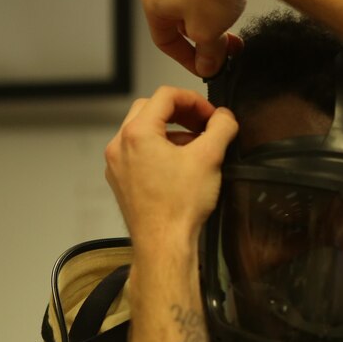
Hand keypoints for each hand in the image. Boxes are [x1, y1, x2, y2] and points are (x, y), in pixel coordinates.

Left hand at [104, 87, 237, 248]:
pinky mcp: (121, 181)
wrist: (164, 245)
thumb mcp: (210, 158)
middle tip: (203, 124)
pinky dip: (159, 150)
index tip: (211, 115)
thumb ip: (221, 127)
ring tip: (195, 146)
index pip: (165, 96)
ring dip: (171, 132)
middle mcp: (120, 145)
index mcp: (137, 133)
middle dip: (180, 113)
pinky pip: (138, 153)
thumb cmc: (180, 207)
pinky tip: (180, 166)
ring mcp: (117, 165)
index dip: (194, 100)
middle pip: (150, 109)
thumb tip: (225, 117)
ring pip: (143, 132)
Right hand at [141, 0, 276, 76]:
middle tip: (223, 52)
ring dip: (215, 23)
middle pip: (182, 23)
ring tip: (232, 30)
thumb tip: (207, 64)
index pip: (164, 41)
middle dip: (205, 41)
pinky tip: (234, 6)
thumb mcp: (206, 35)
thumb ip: (206, 55)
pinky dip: (221, 1)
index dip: (187, 60)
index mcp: (153, 1)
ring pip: (198, 6)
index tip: (206, 68)